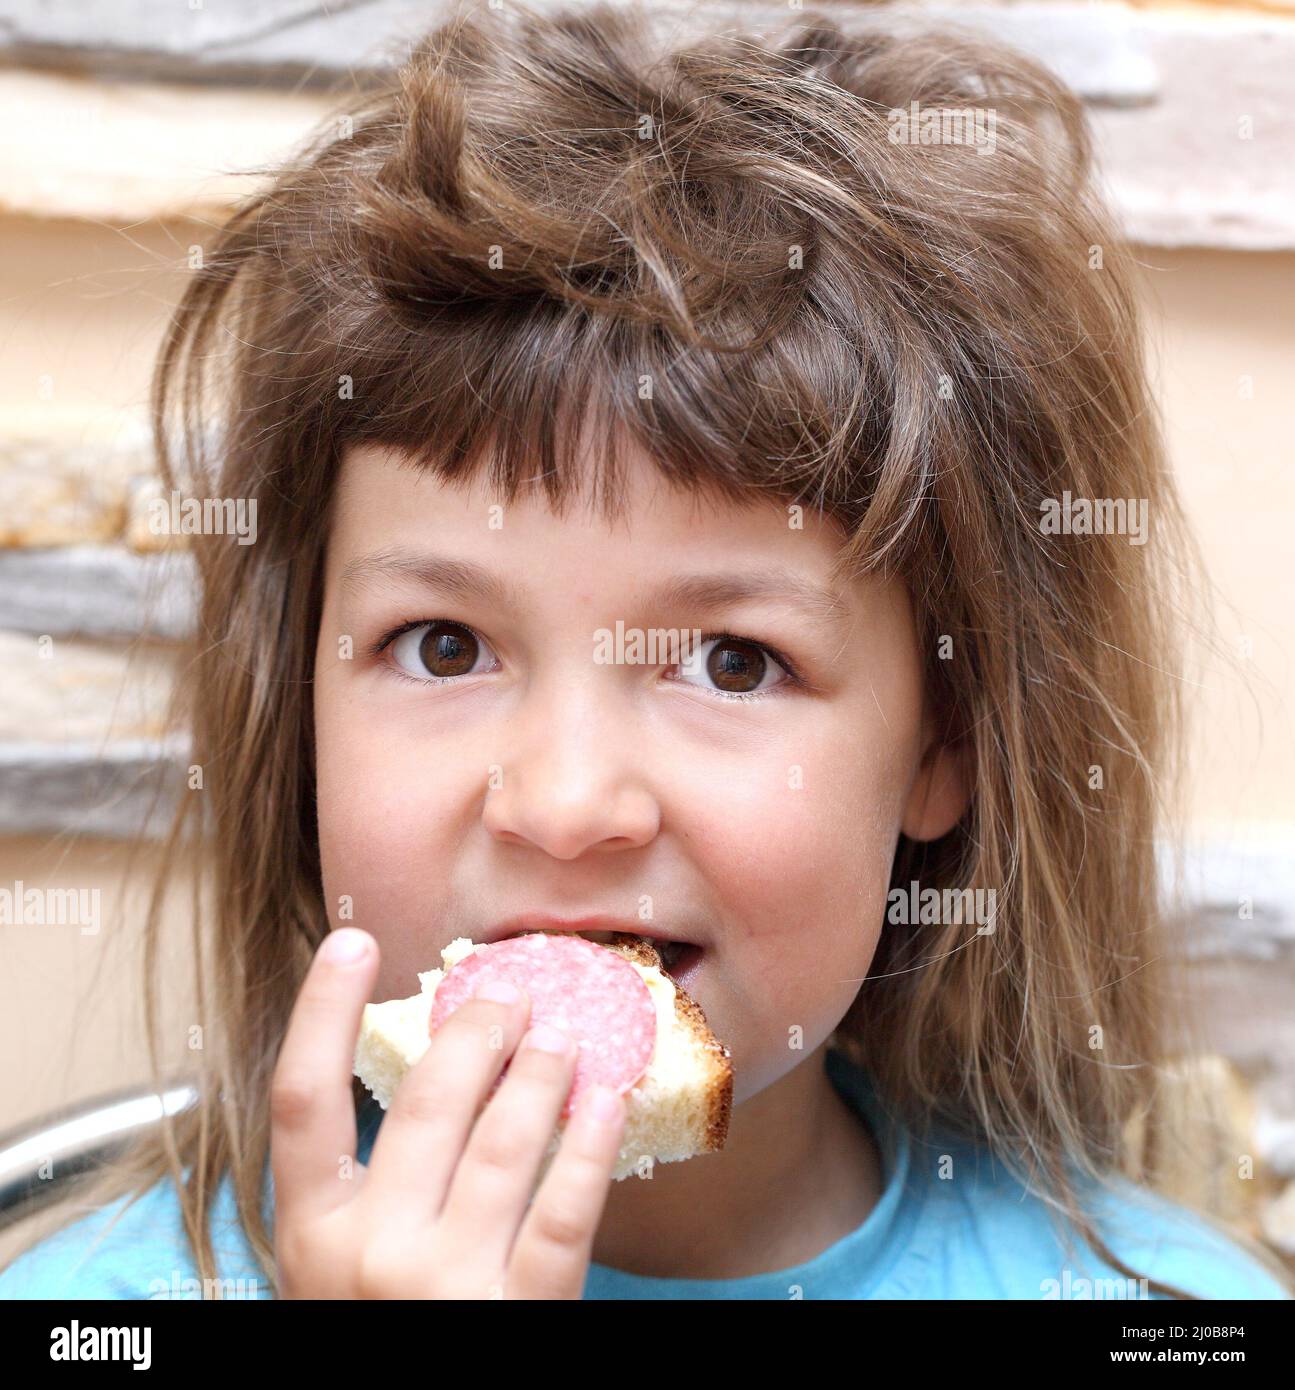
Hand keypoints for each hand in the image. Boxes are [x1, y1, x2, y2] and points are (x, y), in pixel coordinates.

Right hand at [270, 927, 626, 1297]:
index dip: (322, 1012)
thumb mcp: (342, 1272)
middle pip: (427, 1103)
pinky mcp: (520, 1314)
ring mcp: (445, 1284)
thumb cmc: (382, 1333)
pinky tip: (607, 1099)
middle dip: (473, 1031)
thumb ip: (365, 1189)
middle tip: (507, 992)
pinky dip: (590, 1143)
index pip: (302, 1099)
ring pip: (504, 1140)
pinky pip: (565, 1209)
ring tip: (564, 1031)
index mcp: (311, 1236)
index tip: (352, 942)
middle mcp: (370, 1255)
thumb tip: (431, 1073)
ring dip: (541, 1070)